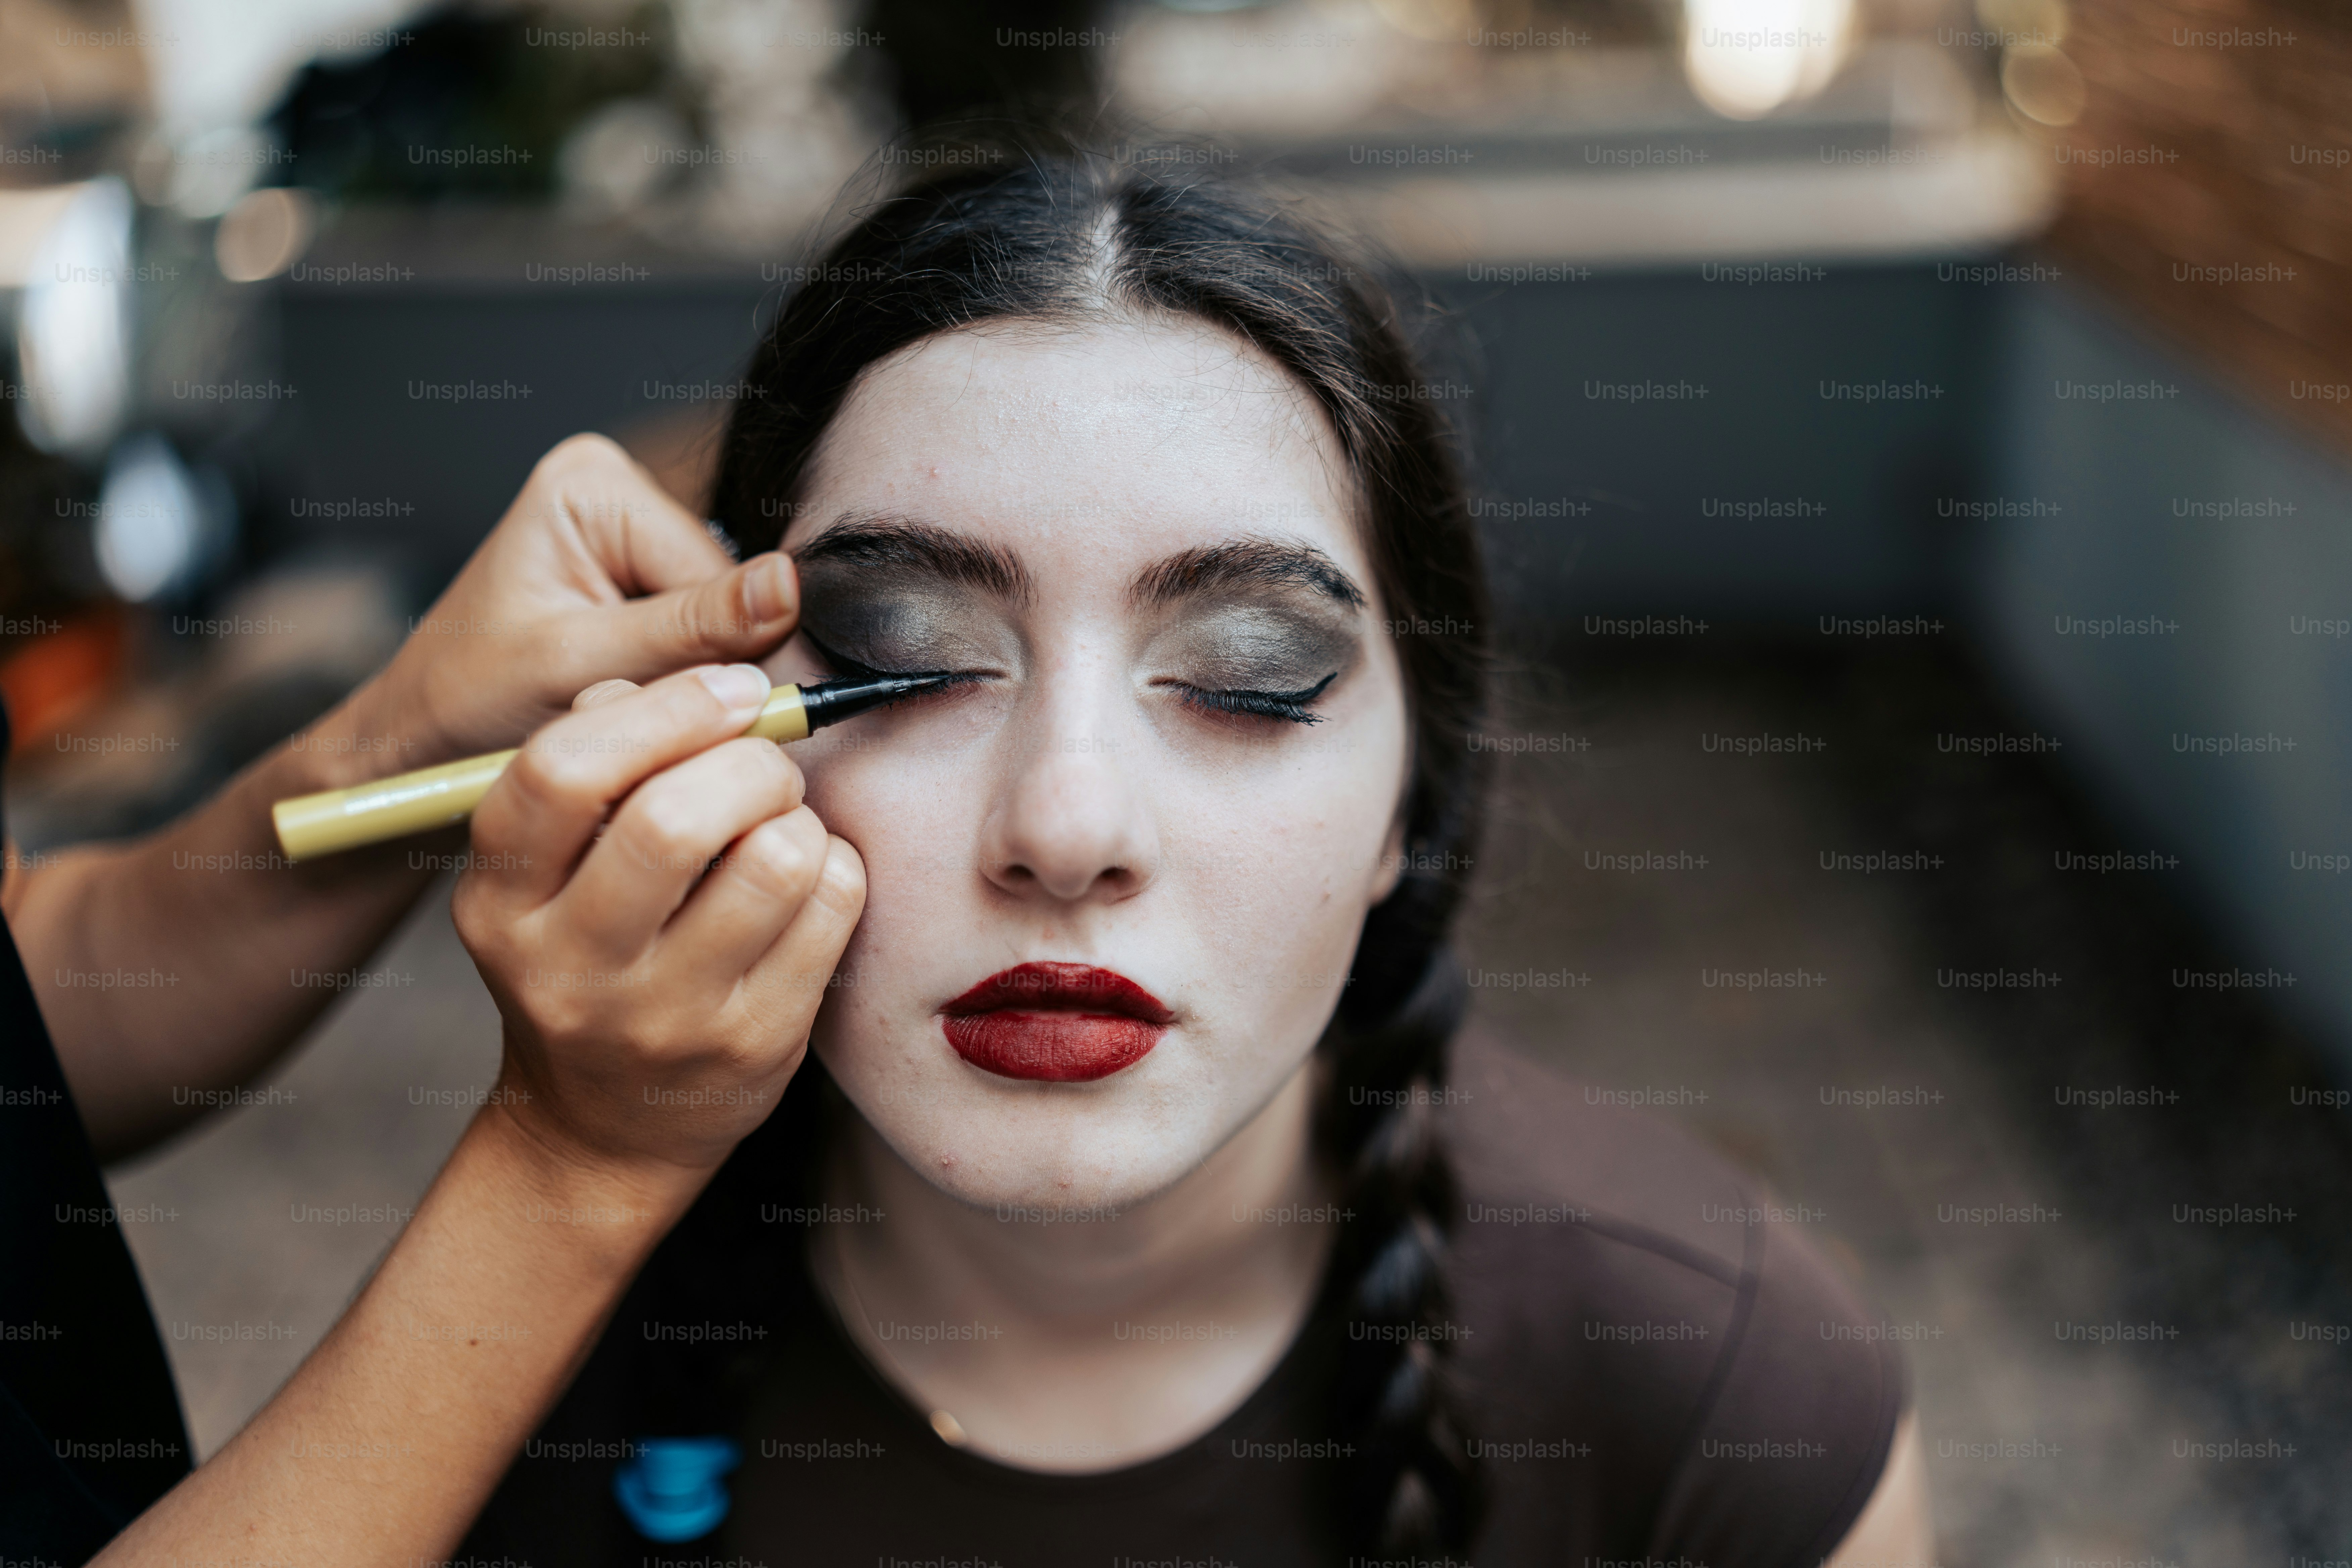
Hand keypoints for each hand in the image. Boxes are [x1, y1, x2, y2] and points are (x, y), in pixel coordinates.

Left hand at [328, 434, 797, 774]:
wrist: (415, 744)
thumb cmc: (465, 705)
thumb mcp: (576, 668)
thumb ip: (688, 630)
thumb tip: (789, 586)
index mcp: (594, 487)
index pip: (719, 577)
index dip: (712, 656)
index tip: (661, 706)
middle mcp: (617, 493)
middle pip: (725, 596)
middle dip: (694, 667)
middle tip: (628, 708)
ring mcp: (628, 536)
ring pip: (720, 625)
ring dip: (686, 680)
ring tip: (617, 703)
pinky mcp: (636, 582)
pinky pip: (698, 639)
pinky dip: (672, 682)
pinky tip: (626, 697)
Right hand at [451, 665, 864, 1177]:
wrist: (601, 1130)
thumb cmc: (585, 962)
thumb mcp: (544, 876)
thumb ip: (589, 771)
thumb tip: (661, 685)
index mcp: (499, 904)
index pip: (560, 773)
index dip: (664, 709)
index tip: (729, 688)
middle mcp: (569, 967)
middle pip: (673, 817)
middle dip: (747, 762)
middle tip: (765, 764)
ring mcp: (665, 1016)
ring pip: (772, 860)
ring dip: (797, 815)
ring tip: (782, 824)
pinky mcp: (754, 1044)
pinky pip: (831, 908)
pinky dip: (837, 867)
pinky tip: (809, 878)